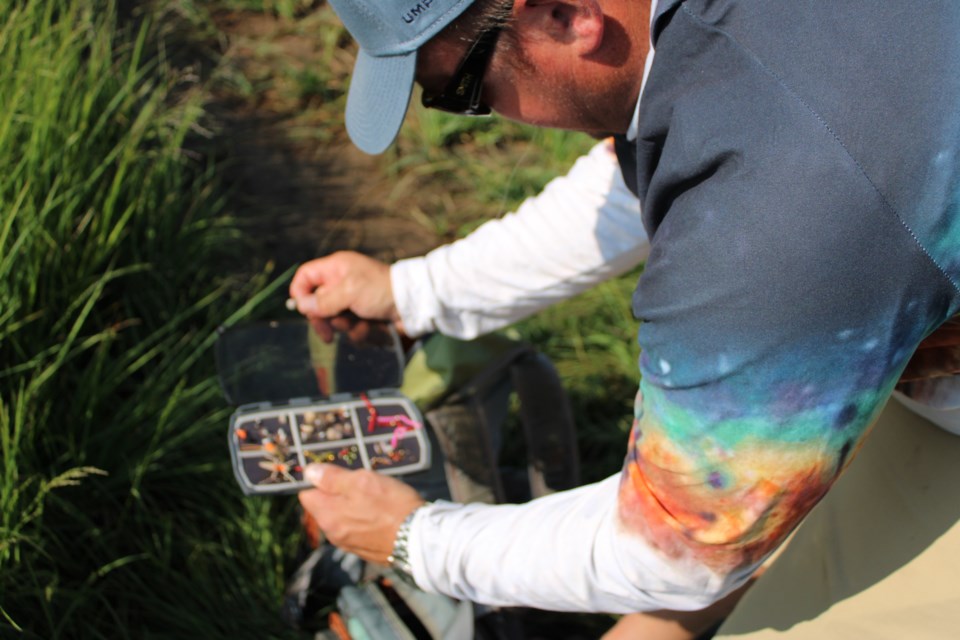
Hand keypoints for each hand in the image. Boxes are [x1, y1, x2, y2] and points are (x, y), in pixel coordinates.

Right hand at [289, 251, 402, 340]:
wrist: (414, 304)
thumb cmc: (382, 290)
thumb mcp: (349, 291)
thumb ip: (324, 300)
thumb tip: (301, 306)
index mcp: (337, 268)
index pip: (306, 276)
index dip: (300, 292)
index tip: (303, 311)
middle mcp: (342, 283)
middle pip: (317, 303)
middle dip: (325, 320)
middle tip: (328, 335)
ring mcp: (353, 300)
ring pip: (335, 320)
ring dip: (347, 327)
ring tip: (362, 325)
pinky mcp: (364, 316)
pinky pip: (351, 329)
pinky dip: (360, 332)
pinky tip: (372, 329)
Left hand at [299, 463, 424, 563]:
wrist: (420, 539)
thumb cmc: (391, 506)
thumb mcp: (361, 482)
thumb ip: (332, 478)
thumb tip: (308, 473)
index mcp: (327, 516)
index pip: (307, 494)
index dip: (318, 480)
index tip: (337, 472)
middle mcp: (333, 534)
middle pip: (325, 506)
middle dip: (338, 492)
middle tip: (362, 482)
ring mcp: (349, 544)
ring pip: (342, 517)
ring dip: (352, 505)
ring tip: (375, 497)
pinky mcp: (365, 550)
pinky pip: (356, 529)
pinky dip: (363, 519)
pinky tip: (381, 513)